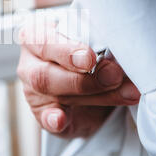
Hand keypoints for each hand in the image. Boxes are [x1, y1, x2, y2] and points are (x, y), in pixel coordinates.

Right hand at [17, 23, 139, 138]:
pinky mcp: (42, 113)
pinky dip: (54, 120)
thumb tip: (119, 57)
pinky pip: (45, 118)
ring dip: (94, 96)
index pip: (45, 41)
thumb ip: (101, 46)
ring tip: (124, 93)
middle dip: (84, 78)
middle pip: (46, 73)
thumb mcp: (94, 41)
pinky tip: (61, 120)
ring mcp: (33, 91)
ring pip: (54, 94)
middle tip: (113, 76)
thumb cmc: (89, 51)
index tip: (91, 58)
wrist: (93, 81)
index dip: (68, 51)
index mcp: (38, 36)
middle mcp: (31, 63)